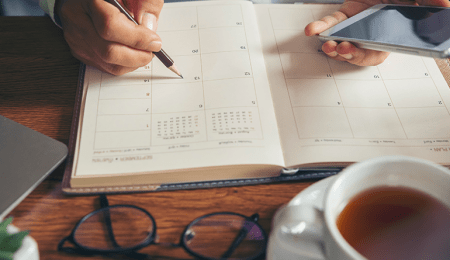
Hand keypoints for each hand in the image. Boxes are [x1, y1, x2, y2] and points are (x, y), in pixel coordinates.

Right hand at [56, 0, 163, 74]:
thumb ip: (145, 3)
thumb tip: (150, 27)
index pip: (110, 26)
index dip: (137, 39)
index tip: (155, 41)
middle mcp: (77, 19)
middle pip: (108, 51)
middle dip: (137, 56)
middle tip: (152, 50)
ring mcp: (75, 36)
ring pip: (107, 63)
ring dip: (132, 63)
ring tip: (144, 52)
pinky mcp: (78, 49)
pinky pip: (104, 66)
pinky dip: (123, 64)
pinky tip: (132, 53)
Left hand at [304, 0, 449, 65]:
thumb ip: (428, 1)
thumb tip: (445, 6)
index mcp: (387, 37)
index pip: (375, 54)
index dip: (364, 56)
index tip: (354, 53)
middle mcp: (369, 36)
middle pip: (355, 52)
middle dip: (347, 54)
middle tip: (341, 48)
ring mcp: (354, 27)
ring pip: (340, 42)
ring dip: (332, 46)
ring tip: (327, 44)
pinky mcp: (343, 16)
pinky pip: (330, 23)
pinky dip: (320, 27)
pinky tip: (312, 30)